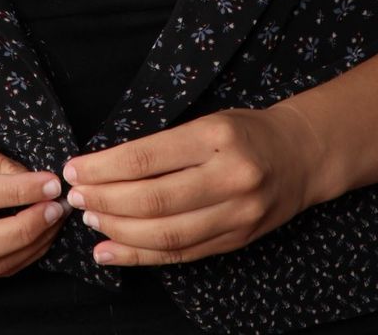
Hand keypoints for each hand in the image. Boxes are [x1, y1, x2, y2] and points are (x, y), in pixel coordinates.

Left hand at [59, 103, 324, 265]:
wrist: (302, 155)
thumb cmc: (245, 131)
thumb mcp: (207, 120)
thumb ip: (164, 146)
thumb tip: (105, 168)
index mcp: (216, 136)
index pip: (148, 157)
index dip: (104, 168)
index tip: (75, 169)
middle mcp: (230, 177)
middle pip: (153, 200)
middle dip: (105, 201)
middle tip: (76, 197)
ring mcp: (237, 214)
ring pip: (166, 234)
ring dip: (119, 231)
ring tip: (90, 220)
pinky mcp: (237, 240)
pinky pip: (181, 254)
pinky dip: (140, 256)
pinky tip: (110, 251)